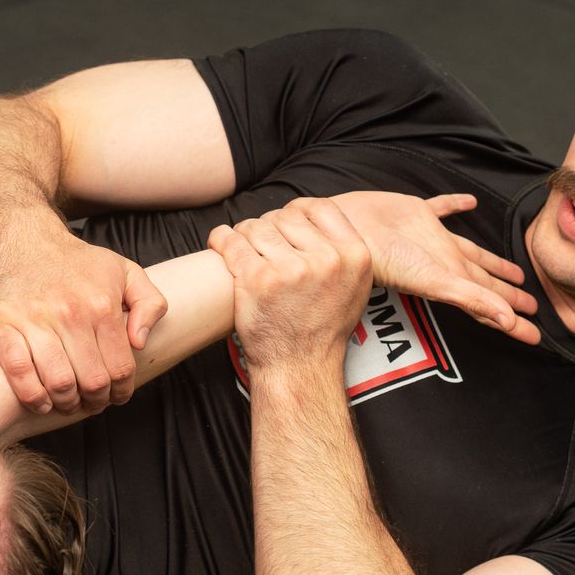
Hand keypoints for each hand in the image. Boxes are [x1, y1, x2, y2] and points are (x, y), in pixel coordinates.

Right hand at [0, 218, 167, 413]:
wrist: (20, 237)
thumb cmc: (75, 261)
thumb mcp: (124, 270)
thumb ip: (149, 303)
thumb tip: (140, 342)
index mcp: (101, 305)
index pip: (120, 368)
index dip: (122, 391)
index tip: (116, 396)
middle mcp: (69, 313)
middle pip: (91, 381)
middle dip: (95, 401)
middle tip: (92, 402)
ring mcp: (32, 320)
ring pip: (58, 383)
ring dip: (66, 403)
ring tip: (68, 402)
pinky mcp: (1, 325)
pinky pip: (19, 373)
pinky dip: (32, 396)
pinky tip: (40, 401)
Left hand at [207, 198, 372, 370]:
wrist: (298, 367)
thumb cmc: (321, 329)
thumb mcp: (354, 286)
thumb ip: (342, 252)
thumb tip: (315, 219)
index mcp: (354, 255)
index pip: (320, 207)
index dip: (297, 212)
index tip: (285, 225)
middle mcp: (326, 259)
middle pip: (284, 216)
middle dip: (268, 228)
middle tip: (261, 249)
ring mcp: (291, 269)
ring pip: (256, 226)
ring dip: (244, 236)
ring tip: (245, 254)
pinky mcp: (258, 279)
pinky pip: (231, 241)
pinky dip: (220, 239)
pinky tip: (220, 243)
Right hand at [330, 191, 540, 345]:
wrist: (347, 229)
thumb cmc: (385, 259)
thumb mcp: (433, 282)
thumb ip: (472, 299)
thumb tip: (509, 322)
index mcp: (451, 279)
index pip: (490, 303)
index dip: (513, 319)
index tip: (536, 334)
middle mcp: (445, 261)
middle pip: (485, 281)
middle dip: (507, 294)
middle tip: (531, 305)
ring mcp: (431, 237)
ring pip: (471, 251)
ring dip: (491, 261)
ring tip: (513, 269)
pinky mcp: (416, 213)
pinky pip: (442, 208)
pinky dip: (455, 206)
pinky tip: (468, 202)